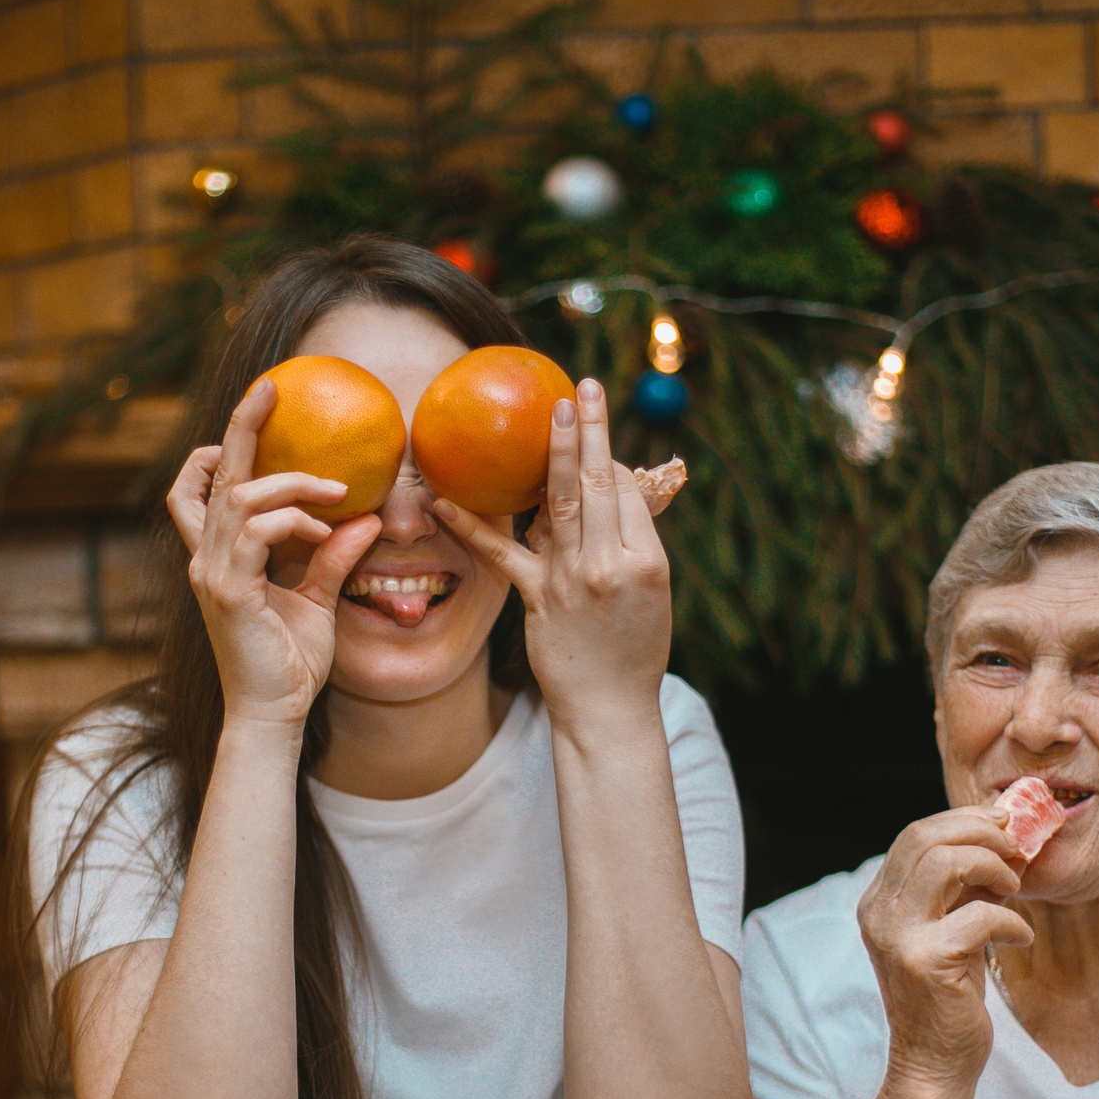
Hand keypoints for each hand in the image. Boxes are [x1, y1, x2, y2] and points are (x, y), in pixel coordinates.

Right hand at [165, 377, 383, 728]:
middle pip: (212, 475)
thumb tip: (364, 520)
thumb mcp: (317, 600)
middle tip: (270, 388)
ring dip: (291, 483)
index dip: (216, 449)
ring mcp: (214, 573)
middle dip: (240, 425)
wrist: (273, 715)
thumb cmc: (290, 664)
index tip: (255, 416)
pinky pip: (257, 533)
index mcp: (220, 557)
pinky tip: (324, 532)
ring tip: (337, 491)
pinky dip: (293, 521)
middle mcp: (208, 558)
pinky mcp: (231, 592)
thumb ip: (333, 557)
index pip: (201, 489)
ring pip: (241, 497)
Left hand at [435, 378, 670, 736]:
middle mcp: (611, 564)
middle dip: (589, 431)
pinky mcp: (536, 599)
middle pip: (597, 485)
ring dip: (551, 453)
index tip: (594, 424)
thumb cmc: (634, 648)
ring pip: (557, 504)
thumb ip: (630, 540)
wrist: (611, 708)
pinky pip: (502, 553)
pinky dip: (471, 526)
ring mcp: (571, 580)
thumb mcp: (653, 591)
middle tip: (580, 390)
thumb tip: (606, 488)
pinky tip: (445, 499)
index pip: (625, 491)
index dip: (609, 455)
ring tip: (548, 413)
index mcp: (647, 559)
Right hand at [854, 801, 1030, 1089]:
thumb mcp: (950, 930)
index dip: (963, 821)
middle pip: (925, 839)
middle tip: (1017, 849)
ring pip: (946, 864)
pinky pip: (980, 916)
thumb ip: (963, 889)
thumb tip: (1003, 841)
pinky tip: (1020, 938)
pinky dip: (1011, 921)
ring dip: (993, 868)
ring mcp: (898, 937)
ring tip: (1015, 891)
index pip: (914, 836)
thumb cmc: (948, 996)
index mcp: (879, 902)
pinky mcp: (927, 962)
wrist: (933, 1063)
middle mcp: (879, 914)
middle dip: (981, 833)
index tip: (1004, 824)